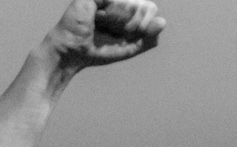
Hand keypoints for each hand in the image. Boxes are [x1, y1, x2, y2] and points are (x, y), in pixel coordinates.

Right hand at [46, 0, 164, 70]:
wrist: (73, 52)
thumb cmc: (98, 49)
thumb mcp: (129, 47)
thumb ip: (148, 37)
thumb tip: (162, 22)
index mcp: (126, 8)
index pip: (151, 10)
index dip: (144, 26)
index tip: (126, 35)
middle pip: (143, 7)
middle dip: (132, 25)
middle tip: (113, 30)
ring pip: (132, 4)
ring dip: (121, 21)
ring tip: (103, 24)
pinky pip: (116, 0)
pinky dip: (112, 14)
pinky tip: (98, 18)